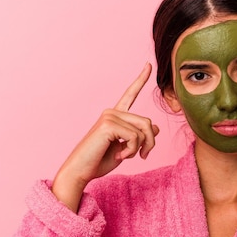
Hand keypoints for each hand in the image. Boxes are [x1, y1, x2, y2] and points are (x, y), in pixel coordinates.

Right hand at [52, 63, 159, 211]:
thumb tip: (156, 127)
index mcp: (115, 116)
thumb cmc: (99, 161)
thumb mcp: (125, 148)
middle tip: (143, 156)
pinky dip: (132, 150)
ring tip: (126, 156)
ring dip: (140, 147)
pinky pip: (134, 136)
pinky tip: (119, 155)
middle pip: (147, 121)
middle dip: (150, 142)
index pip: (130, 94)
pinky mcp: (108, 124)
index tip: (148, 65)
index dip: (141, 80)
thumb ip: (138, 137)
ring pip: (144, 129)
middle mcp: (112, 112)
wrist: (80, 171)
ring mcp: (109, 116)